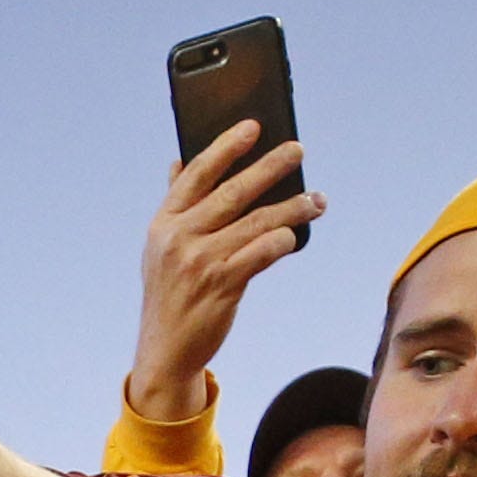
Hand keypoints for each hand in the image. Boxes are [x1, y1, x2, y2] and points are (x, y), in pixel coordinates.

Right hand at [125, 122, 321, 424]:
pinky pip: (265, 251)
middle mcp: (178, 239)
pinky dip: (284, 240)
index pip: (196, 175)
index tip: (253, 127)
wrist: (164, 350)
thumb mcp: (160, 249)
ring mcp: (200, 262)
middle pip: (233, 192)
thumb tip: (179, 161)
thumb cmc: (170, 294)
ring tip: (316, 200)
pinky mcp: (223, 285)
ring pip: (258, 221)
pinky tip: (295, 237)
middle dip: (270, 167)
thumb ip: (175, 205)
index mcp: (162, 225)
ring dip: (293, 207)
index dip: (226, 147)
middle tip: (298, 150)